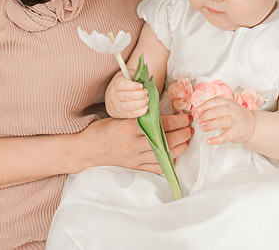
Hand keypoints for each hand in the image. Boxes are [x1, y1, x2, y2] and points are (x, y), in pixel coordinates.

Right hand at [76, 113, 191, 173]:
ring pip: (164, 154)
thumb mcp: (121, 116)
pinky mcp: (135, 167)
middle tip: (190, 128)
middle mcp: (133, 145)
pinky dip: (168, 162)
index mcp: (130, 128)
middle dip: (183, 134)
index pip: (161, 124)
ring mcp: (134, 158)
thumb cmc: (104, 129)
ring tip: (186, 140)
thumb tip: (163, 112)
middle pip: (166, 140)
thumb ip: (141, 116)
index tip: (186, 117)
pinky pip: (156, 167)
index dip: (178, 121)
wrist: (88, 149)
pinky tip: (174, 155)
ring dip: (180, 147)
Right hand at [105, 72, 147, 118]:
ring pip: (129, 106)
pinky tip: (145, 107)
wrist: (115, 95)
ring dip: (140, 103)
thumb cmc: (126, 83)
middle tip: (146, 92)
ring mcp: (116, 105)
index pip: (122, 85)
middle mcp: (114, 95)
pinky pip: (131, 114)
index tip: (141, 85)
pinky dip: (140, 111)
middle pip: (126, 96)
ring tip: (146, 99)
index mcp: (116, 83)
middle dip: (139, 94)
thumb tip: (145, 77)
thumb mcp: (129, 76)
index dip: (133, 86)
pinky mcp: (120, 113)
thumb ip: (135, 75)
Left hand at [195, 96, 254, 145]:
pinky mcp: (236, 133)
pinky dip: (216, 140)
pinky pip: (225, 137)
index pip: (217, 101)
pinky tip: (208, 141)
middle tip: (198, 121)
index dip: (205, 105)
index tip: (198, 110)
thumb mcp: (228, 107)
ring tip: (203, 128)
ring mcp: (235, 122)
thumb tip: (199, 112)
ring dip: (209, 125)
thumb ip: (215, 108)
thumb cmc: (235, 115)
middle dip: (205, 116)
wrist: (251, 125)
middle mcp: (233, 111)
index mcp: (229, 103)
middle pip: (217, 111)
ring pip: (221, 122)